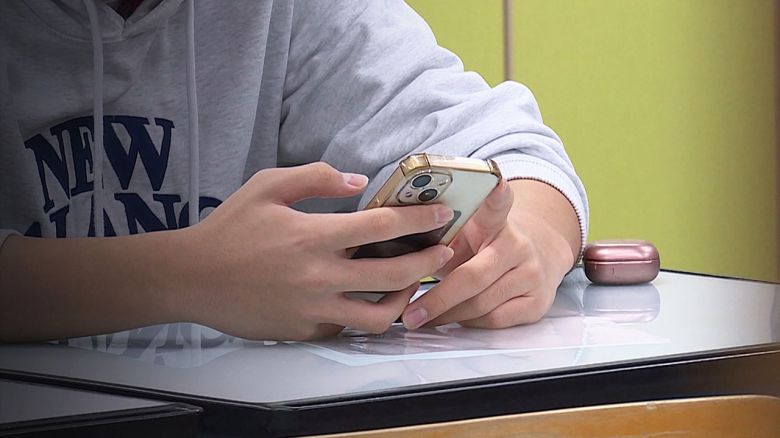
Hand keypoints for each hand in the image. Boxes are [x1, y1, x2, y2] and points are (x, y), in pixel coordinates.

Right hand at [176, 162, 454, 340]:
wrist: (191, 277)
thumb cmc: (230, 228)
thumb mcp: (267, 186)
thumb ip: (315, 177)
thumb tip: (358, 181)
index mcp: (313, 236)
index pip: (383, 226)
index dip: (420, 219)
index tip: (442, 214)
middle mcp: (320, 277)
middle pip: (394, 275)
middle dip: (429, 262)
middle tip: (444, 252)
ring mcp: (313, 310)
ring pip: (378, 316)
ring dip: (404, 300)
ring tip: (411, 285)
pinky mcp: (303, 332)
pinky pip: (346, 329)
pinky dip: (362, 315)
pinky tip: (366, 300)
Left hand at [401, 179, 579, 328]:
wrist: (537, 256)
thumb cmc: (485, 245)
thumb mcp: (465, 232)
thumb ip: (441, 236)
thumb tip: (392, 250)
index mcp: (496, 221)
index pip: (498, 203)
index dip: (496, 192)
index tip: (493, 182)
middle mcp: (518, 245)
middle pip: (473, 276)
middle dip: (437, 299)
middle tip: (410, 314)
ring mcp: (532, 274)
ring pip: (481, 304)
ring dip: (447, 314)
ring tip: (421, 318)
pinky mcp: (538, 302)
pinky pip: (494, 320)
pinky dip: (468, 322)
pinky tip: (453, 318)